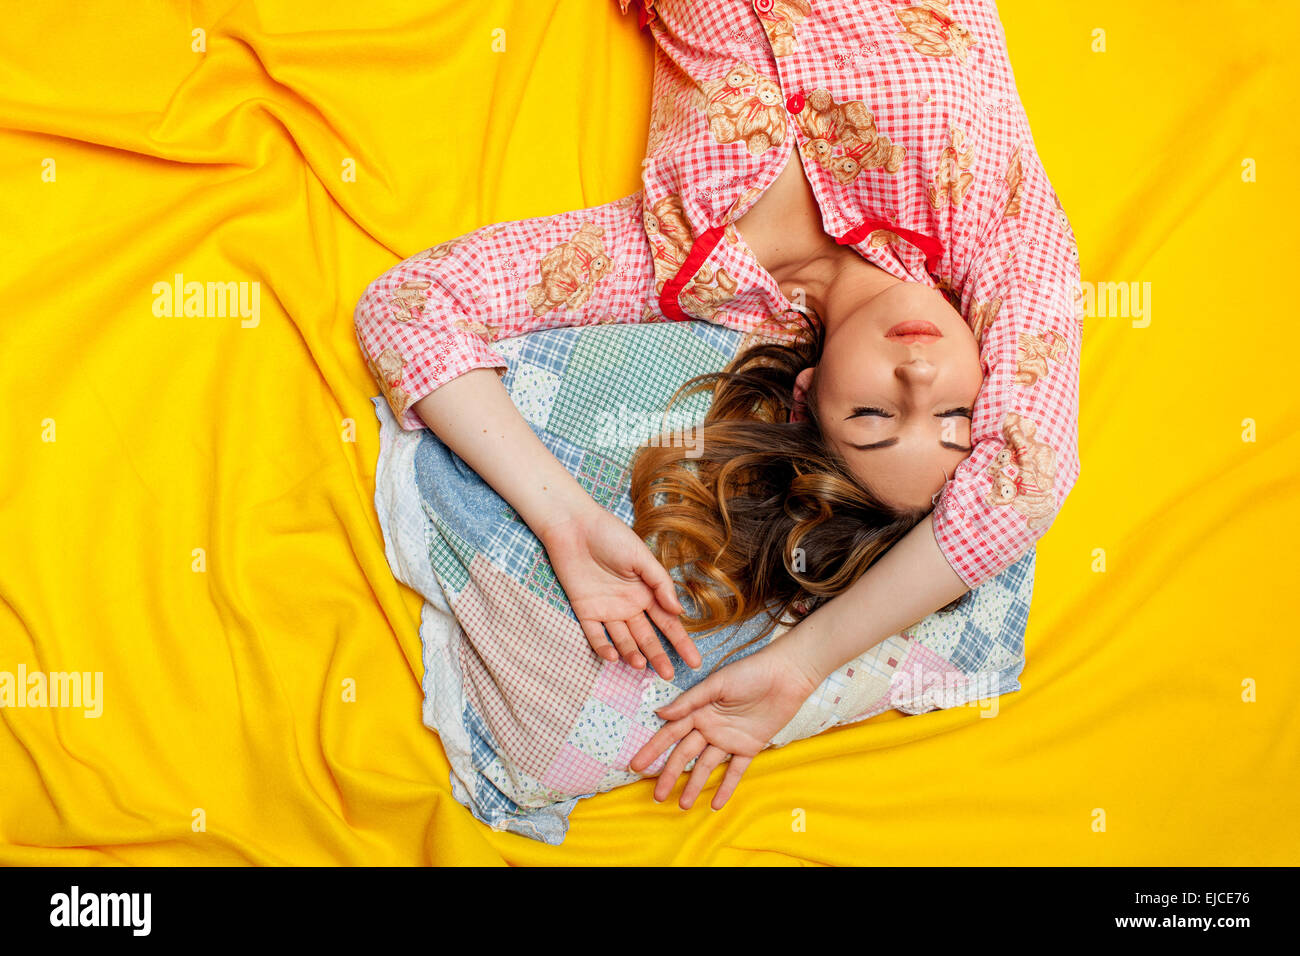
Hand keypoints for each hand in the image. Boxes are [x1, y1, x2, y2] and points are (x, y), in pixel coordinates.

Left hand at [540, 504, 701, 679]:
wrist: (574, 526)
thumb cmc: (611, 536)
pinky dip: (603, 647)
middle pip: (647, 637)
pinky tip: (613, 657)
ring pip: (623, 639)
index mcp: (647, 593)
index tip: (695, 662)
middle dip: (658, 657)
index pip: (668, 623)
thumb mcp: (641, 557)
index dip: (681, 643)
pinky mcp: (585, 610)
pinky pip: (595, 635)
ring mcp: (607, 610)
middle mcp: (629, 605)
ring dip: (632, 654)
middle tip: (668, 676)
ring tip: (640, 666)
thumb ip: (660, 584)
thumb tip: (680, 611)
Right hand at [628, 642, 820, 809]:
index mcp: (698, 710)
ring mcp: (729, 738)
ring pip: (706, 766)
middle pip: (685, 755)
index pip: (670, 733)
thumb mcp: (716, 683)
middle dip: (669, 774)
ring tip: (681, 806)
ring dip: (694, 785)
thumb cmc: (749, 672)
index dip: (653, 749)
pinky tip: (716, 804)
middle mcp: (710, 727)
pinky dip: (726, 787)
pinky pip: (736, 770)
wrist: (785, 675)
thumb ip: (690, 701)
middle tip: (656, 795)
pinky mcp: (750, 746)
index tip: (636, 765)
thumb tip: (660, 714)